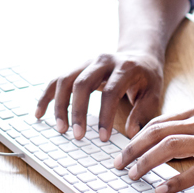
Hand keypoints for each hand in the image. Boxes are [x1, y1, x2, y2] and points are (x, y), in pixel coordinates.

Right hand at [35, 50, 165, 141]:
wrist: (139, 54)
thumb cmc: (147, 78)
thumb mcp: (153, 93)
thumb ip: (143, 113)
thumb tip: (132, 134)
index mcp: (124, 67)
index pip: (110, 91)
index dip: (104, 116)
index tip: (103, 138)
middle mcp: (103, 61)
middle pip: (82, 83)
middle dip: (77, 111)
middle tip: (77, 136)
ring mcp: (87, 62)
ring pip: (65, 80)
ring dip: (60, 105)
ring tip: (61, 129)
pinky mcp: (76, 67)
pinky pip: (56, 80)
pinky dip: (46, 96)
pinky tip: (39, 114)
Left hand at [114, 106, 193, 192]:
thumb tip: (169, 139)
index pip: (158, 122)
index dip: (137, 136)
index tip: (124, 149)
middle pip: (156, 132)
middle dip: (132, 149)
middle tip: (117, 164)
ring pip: (168, 148)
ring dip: (145, 163)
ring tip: (132, 176)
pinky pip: (192, 173)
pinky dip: (173, 183)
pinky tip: (160, 191)